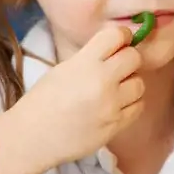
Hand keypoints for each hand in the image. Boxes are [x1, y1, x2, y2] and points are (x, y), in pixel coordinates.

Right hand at [14, 26, 144, 164]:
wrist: (33, 137)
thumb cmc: (42, 102)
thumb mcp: (63, 70)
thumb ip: (90, 58)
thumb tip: (115, 49)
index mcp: (84, 63)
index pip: (116, 36)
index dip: (121, 35)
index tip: (120, 40)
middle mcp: (102, 81)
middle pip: (134, 58)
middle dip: (128, 59)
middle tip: (119, 67)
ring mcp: (112, 105)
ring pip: (139, 83)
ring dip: (130, 84)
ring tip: (115, 90)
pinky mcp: (117, 124)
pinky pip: (138, 106)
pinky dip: (131, 104)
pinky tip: (116, 105)